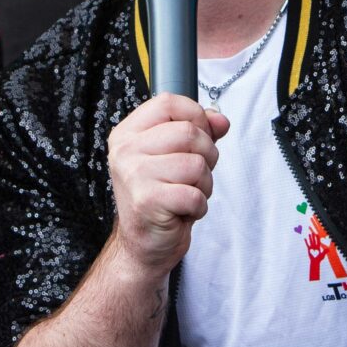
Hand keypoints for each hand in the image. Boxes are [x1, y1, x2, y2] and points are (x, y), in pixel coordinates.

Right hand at [105, 95, 228, 277]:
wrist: (143, 244)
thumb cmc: (159, 197)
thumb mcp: (175, 157)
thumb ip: (199, 132)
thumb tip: (221, 119)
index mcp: (127, 133)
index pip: (168, 102)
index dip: (195, 115)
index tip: (201, 134)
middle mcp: (126, 151)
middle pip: (188, 132)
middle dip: (206, 155)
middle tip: (194, 175)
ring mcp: (134, 176)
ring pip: (195, 163)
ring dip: (204, 183)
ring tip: (187, 194)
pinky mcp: (148, 201)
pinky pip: (194, 194)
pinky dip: (199, 205)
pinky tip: (184, 211)